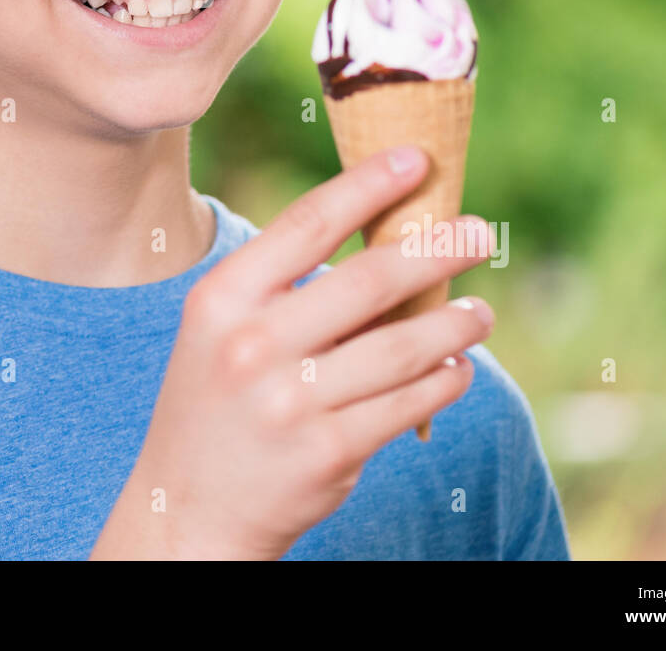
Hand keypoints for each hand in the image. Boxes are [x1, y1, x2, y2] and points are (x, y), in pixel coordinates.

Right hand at [90, 146, 494, 559]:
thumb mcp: (223, 326)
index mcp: (224, 296)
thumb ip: (284, 284)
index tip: (418, 159)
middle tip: (480, 232)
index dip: (369, 184)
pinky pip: (408, 404)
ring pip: (402, 347)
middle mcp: (253, 343)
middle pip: (369, 280)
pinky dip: (443, 381)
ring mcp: (292, 401)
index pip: (308, 222)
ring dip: (455, 324)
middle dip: (437, 249)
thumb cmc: (216, 397)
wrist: (185, 506)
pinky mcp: (329, 452)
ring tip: (480, 312)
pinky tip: (457, 368)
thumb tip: (385, 235)